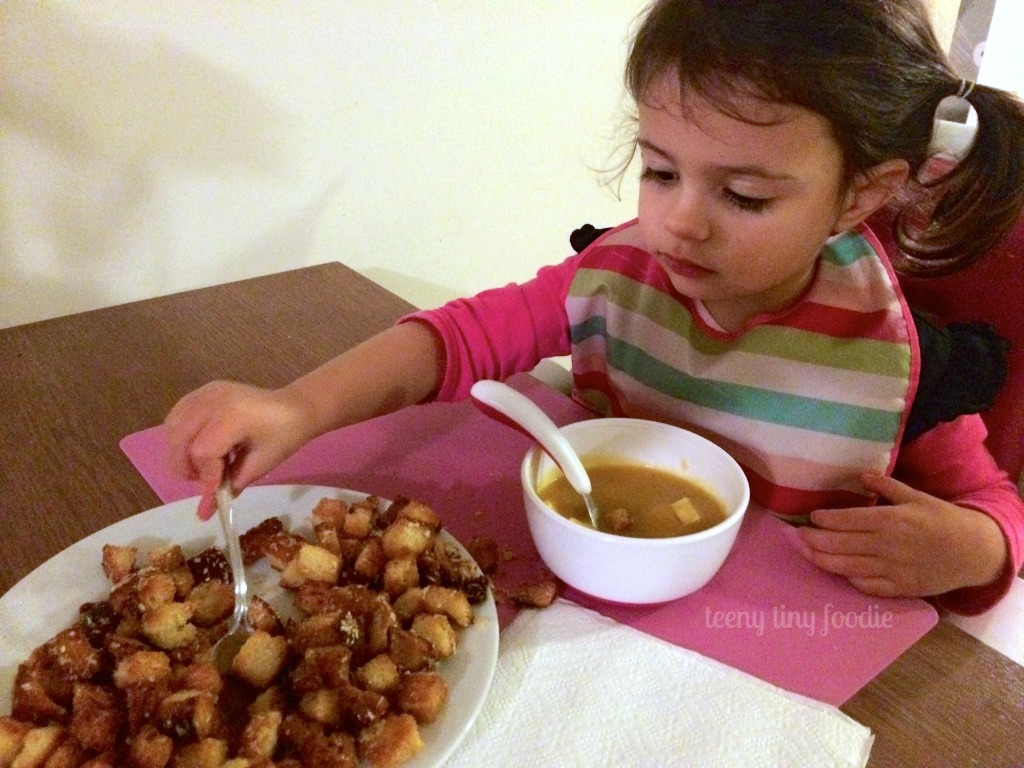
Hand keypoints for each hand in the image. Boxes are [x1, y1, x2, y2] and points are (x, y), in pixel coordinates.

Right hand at [164, 381, 316, 519]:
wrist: (295, 407)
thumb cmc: (283, 437)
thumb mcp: (260, 465)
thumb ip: (229, 486)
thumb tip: (203, 514)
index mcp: (234, 416)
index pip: (202, 451)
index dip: (206, 476)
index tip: (215, 492)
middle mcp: (214, 399)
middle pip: (179, 439)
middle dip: (187, 466)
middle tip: (206, 478)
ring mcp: (206, 392)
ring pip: (173, 426)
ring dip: (180, 452)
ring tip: (203, 463)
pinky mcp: (203, 391)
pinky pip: (178, 415)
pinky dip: (181, 435)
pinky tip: (198, 446)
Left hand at [798, 473, 1006, 597]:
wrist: (974, 552)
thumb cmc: (943, 519)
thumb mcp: (917, 496)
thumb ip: (887, 486)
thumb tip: (861, 476)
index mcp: (891, 520)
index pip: (847, 520)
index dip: (825, 520)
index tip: (812, 517)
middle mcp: (888, 546)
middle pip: (841, 544)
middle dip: (816, 540)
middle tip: (800, 535)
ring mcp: (893, 570)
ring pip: (848, 567)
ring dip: (824, 560)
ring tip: (808, 553)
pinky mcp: (900, 588)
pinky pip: (868, 586)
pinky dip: (849, 579)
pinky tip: (838, 571)